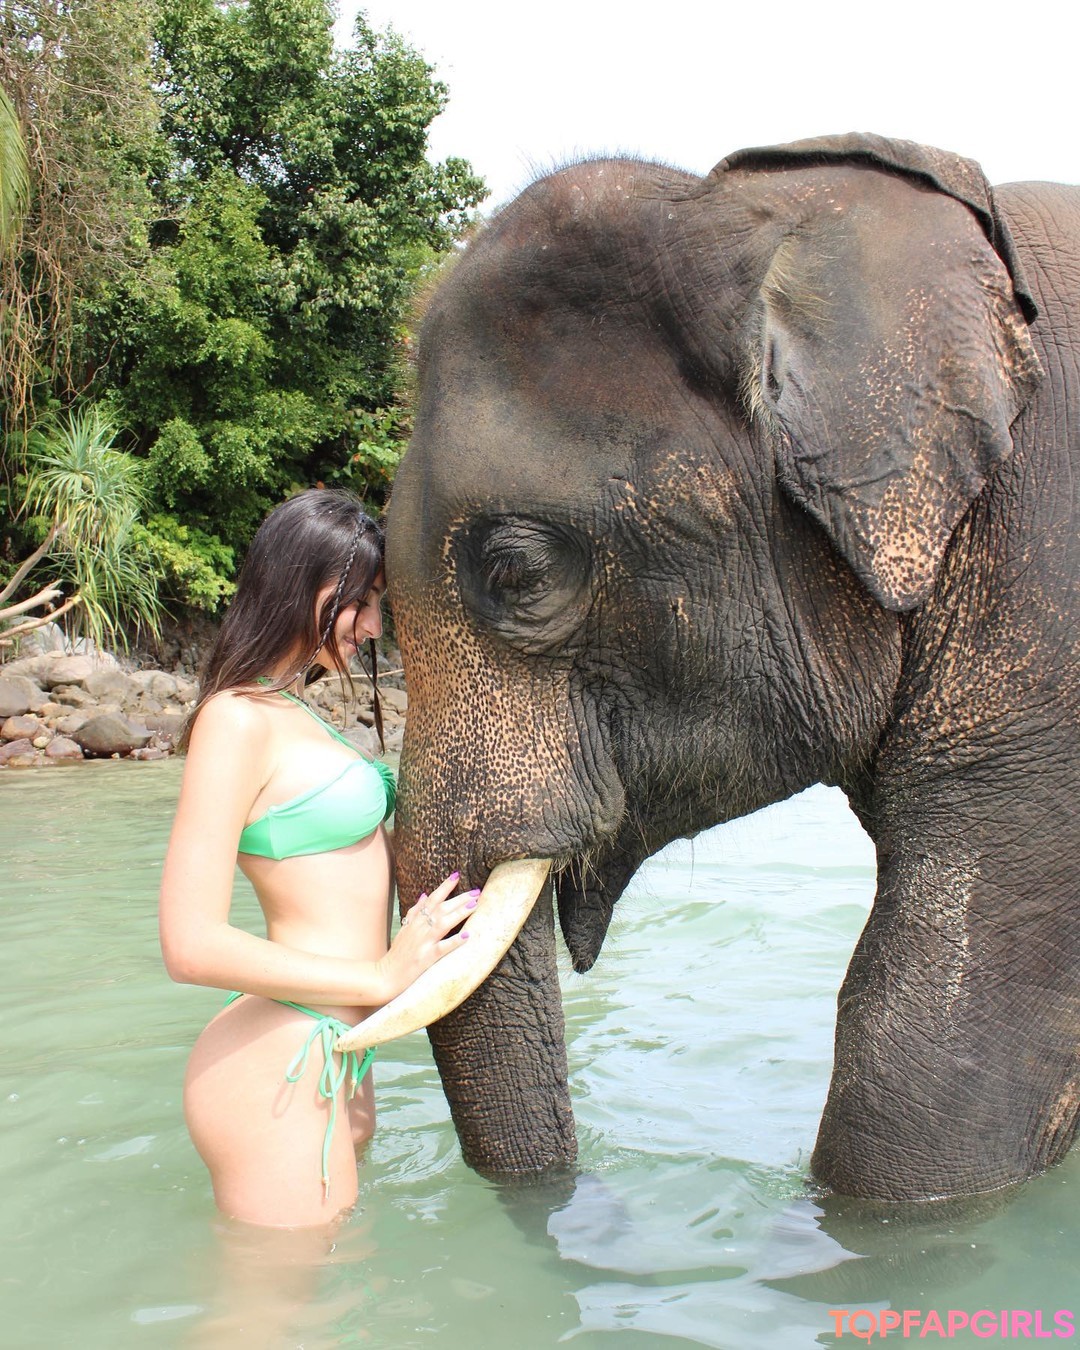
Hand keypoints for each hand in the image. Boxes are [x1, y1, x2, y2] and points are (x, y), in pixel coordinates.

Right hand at [376, 872, 479, 1001]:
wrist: (385, 976)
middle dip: (459, 898)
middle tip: (476, 891)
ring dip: (459, 913)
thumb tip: (424, 895)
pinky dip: (454, 941)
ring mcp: (422, 943)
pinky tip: (467, 935)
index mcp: (415, 922)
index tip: (457, 876)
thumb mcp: (404, 929)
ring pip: (442, 923)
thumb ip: (414, 912)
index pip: (431, 899)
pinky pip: (442, 948)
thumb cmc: (397, 954)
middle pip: (440, 908)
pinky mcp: (425, 958)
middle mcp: (419, 929)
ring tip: (474, 905)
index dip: (444, 887)